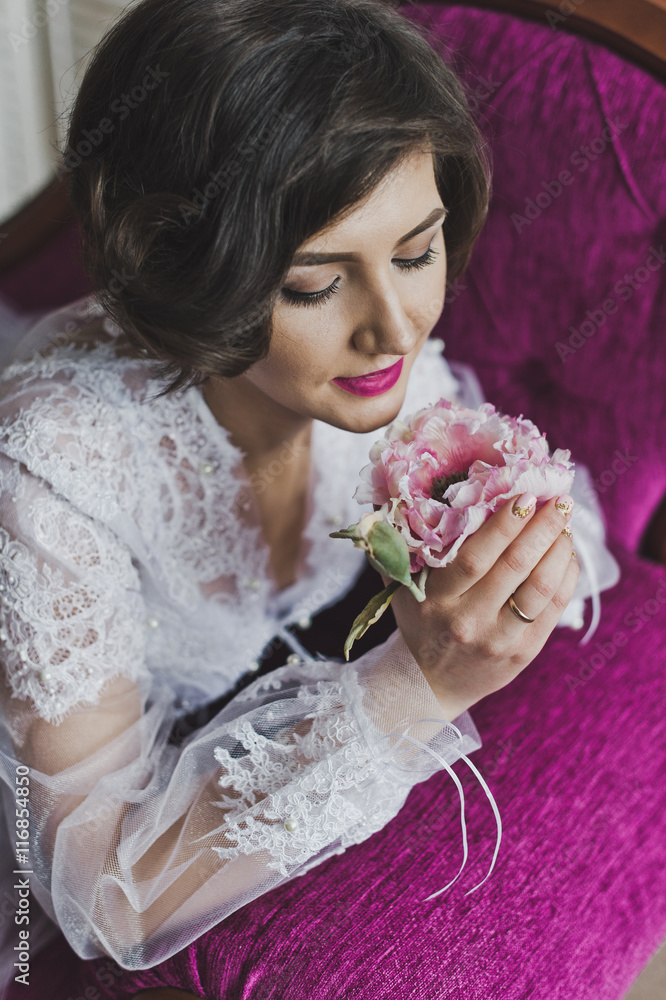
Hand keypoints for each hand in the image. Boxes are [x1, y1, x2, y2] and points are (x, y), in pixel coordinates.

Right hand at [377, 494, 578, 718]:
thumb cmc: (418, 622)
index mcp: (437, 599)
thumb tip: (396, 493)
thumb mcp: (400, 587)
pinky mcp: (524, 653)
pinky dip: (565, 576)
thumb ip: (400, 545)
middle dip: (541, 527)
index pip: (475, 556)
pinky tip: (566, 554)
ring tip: (566, 523)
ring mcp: (500, 639)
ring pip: (540, 587)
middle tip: (558, 500)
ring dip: (559, 549)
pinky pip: (554, 609)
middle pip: (514, 566)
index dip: (503, 525)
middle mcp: (469, 620)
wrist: (429, 683)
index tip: (523, 496)